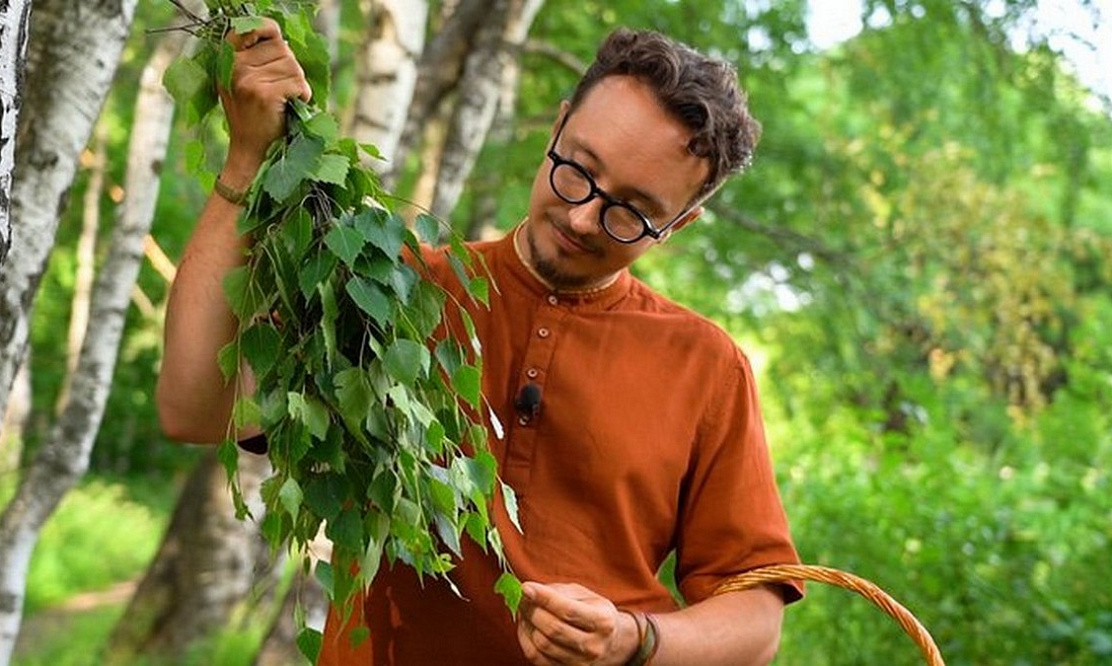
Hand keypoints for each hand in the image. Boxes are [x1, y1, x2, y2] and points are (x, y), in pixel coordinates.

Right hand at [218, 19, 311, 186]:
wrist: (250, 152)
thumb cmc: (252, 118)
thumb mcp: (242, 84)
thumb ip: (254, 60)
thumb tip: (284, 41)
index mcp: (229, 61)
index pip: (254, 28)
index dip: (269, 32)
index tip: (276, 47)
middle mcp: (236, 67)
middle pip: (283, 49)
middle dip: (290, 69)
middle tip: (281, 91)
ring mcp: (249, 80)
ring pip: (293, 67)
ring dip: (297, 85)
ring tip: (284, 102)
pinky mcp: (265, 94)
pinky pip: (298, 84)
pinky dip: (302, 97)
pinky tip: (289, 109)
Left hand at [517, 582, 638, 664]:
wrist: (609, 642)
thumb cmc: (593, 612)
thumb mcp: (585, 595)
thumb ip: (559, 591)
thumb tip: (530, 592)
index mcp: (603, 621)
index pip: (568, 610)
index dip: (544, 598)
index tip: (526, 587)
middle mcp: (594, 646)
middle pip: (553, 629)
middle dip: (532, 611)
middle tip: (524, 599)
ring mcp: (581, 663)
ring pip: (542, 644)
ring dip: (527, 625)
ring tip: (526, 612)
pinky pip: (536, 657)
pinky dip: (526, 640)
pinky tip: (527, 627)